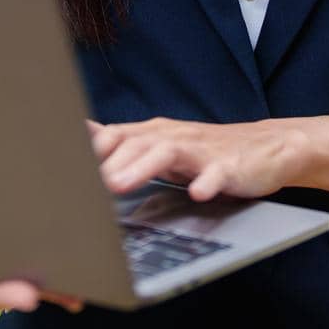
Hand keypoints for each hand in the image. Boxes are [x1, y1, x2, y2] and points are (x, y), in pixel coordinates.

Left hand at [85, 116, 306, 201]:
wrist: (267, 147)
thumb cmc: (206, 152)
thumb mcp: (162, 147)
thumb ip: (125, 145)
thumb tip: (83, 138)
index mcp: (154, 134)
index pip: (115, 135)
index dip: (89, 149)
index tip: (61, 163)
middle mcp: (173, 136)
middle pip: (134, 143)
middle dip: (107, 161)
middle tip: (83, 184)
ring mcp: (202, 151)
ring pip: (167, 152)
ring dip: (141, 167)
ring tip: (119, 185)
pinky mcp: (230, 167)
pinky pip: (217, 174)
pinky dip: (207, 182)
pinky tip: (198, 193)